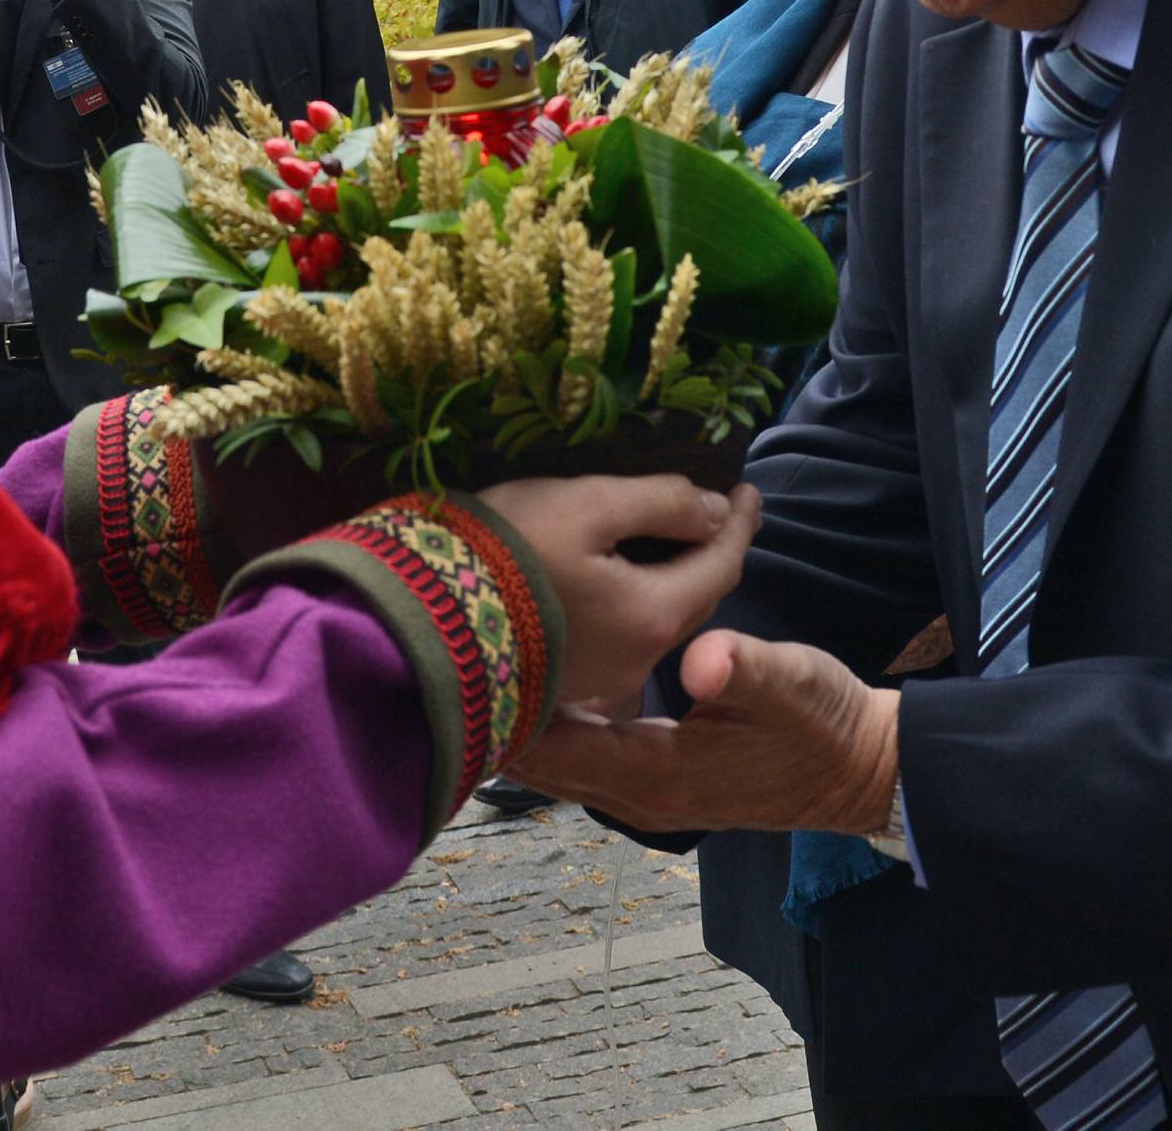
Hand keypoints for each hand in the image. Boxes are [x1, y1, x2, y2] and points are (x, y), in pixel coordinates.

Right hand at [481, 476, 758, 723]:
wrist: (421, 622)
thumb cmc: (509, 552)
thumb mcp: (587, 505)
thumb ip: (661, 503)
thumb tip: (715, 510)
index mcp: (655, 614)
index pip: (723, 563)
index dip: (740, 523)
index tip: (749, 490)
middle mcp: (638, 658)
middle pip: (694, 598)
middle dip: (710, 553)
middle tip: (713, 512)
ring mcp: (599, 678)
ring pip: (657, 620)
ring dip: (672, 578)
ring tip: (666, 538)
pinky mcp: (562, 681)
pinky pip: (622, 635)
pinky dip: (636, 600)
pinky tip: (617, 577)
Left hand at [504, 628, 899, 839]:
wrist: (859, 769)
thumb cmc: (824, 723)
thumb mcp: (791, 682)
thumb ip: (744, 668)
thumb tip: (701, 659)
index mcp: (655, 775)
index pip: (553, 748)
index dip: (510, 704)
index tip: (474, 651)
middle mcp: (636, 795)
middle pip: (540, 762)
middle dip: (502, 711)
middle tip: (465, 643)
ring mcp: (642, 794)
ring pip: (556, 761)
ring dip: (525, 717)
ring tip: (489, 652)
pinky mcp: (651, 779)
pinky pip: (581, 756)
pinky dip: (555, 723)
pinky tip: (545, 673)